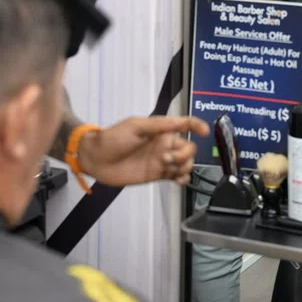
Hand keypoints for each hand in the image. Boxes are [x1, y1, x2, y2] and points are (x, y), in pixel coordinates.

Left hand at [77, 116, 210, 186]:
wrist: (96, 159)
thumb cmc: (113, 138)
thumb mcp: (135, 126)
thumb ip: (159, 125)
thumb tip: (182, 121)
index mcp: (160, 130)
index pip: (184, 125)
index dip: (197, 126)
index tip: (205, 132)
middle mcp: (164, 144)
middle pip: (188, 148)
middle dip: (184, 154)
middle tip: (165, 158)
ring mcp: (161, 161)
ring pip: (185, 163)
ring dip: (184, 166)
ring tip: (169, 168)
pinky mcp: (156, 175)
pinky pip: (177, 176)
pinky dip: (182, 179)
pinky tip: (178, 180)